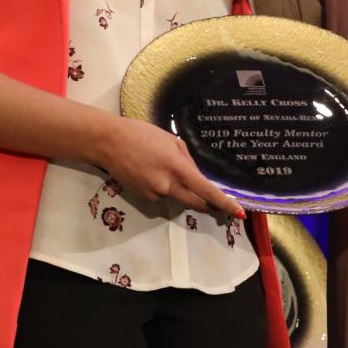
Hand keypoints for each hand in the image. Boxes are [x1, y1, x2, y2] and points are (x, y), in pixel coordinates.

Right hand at [99, 117, 245, 219]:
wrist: (108, 143)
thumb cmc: (141, 134)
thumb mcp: (171, 141)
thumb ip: (187, 161)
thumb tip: (197, 177)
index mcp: (177, 168)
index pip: (206, 191)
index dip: (224, 203)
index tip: (239, 213)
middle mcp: (167, 186)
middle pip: (196, 203)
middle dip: (211, 206)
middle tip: (224, 207)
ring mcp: (154, 194)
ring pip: (179, 198)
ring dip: (185, 191)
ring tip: (170, 168)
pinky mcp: (144, 198)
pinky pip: (164, 195)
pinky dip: (168, 187)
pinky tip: (155, 171)